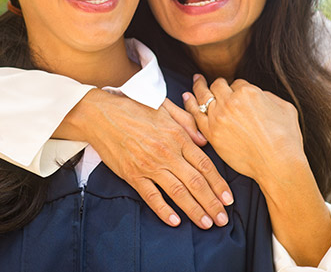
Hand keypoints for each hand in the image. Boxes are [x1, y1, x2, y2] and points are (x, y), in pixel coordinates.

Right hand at [58, 89, 233, 228]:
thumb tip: (204, 142)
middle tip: (224, 219)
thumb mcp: (164, 107)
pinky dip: (163, 210)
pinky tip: (175, 221)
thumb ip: (187, 122)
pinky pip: (151, 196)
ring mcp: (149, 165)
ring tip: (207, 224)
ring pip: (177, 192)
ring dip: (194, 210)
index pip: (205, 164)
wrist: (101, 114)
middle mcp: (167, 153)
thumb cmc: (134, 107)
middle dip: (212, 203)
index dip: (219, 184)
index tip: (229, 199)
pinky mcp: (132, 174)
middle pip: (196, 182)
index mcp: (177, 136)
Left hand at [182, 75, 307, 185]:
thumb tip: (259, 95)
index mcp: (248, 92)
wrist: (278, 164)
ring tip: (195, 81)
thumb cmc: (286, 138)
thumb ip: (268, 96)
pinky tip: (187, 97)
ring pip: (203, 96)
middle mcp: (230, 101)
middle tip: (207, 80)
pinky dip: (190, 104)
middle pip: (217, 86)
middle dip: (216, 84)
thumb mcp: (285, 107)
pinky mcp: (211, 134)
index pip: (236, 83)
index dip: (236, 88)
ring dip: (198, 87)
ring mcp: (218, 117)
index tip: (235, 92)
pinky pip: (195, 115)